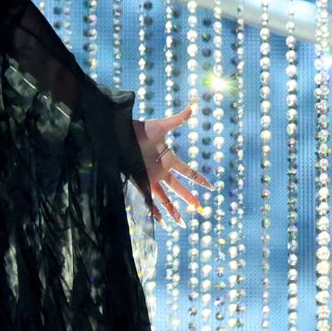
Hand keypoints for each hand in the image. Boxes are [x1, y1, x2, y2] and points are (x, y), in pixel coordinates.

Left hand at [129, 101, 212, 223]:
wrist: (120, 136)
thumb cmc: (140, 130)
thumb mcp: (161, 126)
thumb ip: (178, 119)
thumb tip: (192, 106)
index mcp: (169, 159)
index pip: (188, 172)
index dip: (199, 179)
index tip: (211, 187)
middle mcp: (161, 171)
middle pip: (179, 188)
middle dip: (189, 198)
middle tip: (199, 209)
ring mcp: (151, 179)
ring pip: (165, 199)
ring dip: (173, 211)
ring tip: (181, 224)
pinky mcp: (140, 183)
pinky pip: (149, 200)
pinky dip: (154, 212)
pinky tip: (161, 223)